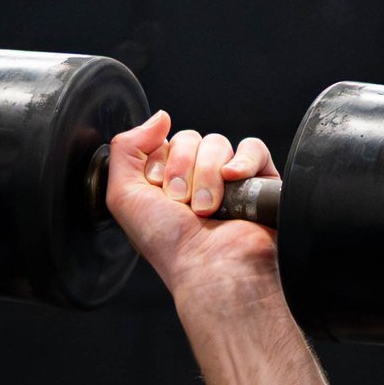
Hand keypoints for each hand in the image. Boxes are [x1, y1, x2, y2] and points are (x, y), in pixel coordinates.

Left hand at [102, 111, 279, 304]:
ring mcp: (230, 180)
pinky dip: (242, 160)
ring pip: (217, 143)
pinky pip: (253, 147)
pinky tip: (233, 180)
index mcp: (165, 183)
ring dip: (207, 176)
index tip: (158, 192)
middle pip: (190, 138)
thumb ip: (125, 149)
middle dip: (182, 170)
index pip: (162, 142)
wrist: (210, 267)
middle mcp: (196, 180)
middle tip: (182, 204)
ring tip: (206, 209)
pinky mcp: (260, 182)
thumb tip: (160, 117)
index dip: (158, 164)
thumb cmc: (168, 244)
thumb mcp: (123, 196)